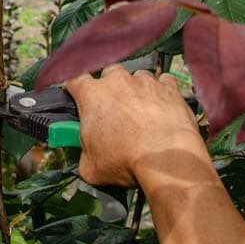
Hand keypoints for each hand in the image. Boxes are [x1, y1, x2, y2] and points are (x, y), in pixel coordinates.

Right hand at [65, 65, 204, 186]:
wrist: (166, 160)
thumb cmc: (125, 160)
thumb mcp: (91, 168)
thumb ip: (85, 153)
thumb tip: (89, 157)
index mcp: (91, 94)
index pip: (75, 81)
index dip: (76, 90)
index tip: (79, 100)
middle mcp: (116, 80)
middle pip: (108, 75)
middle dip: (110, 90)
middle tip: (115, 112)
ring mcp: (144, 80)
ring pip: (136, 78)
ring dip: (137, 91)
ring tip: (142, 113)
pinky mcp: (169, 87)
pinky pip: (163, 82)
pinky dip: (162, 92)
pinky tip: (163, 108)